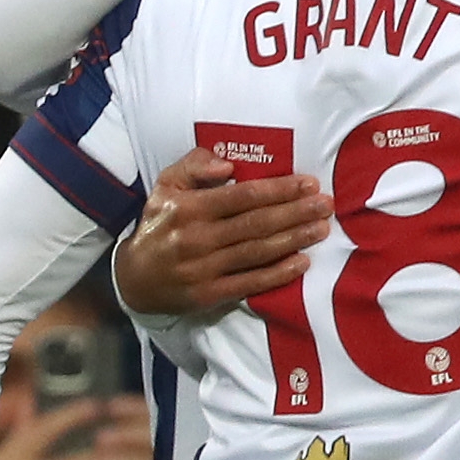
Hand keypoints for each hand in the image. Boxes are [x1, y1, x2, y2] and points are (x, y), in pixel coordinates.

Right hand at [117, 149, 331, 314]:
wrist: (134, 278)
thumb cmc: (159, 224)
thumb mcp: (167, 185)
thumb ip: (194, 165)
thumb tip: (227, 164)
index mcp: (190, 208)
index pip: (242, 196)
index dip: (278, 189)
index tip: (308, 183)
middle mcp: (198, 238)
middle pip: (256, 223)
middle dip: (295, 212)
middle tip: (326, 205)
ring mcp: (204, 269)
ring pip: (257, 252)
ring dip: (294, 239)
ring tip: (322, 229)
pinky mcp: (210, 294)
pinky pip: (250, 283)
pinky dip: (278, 274)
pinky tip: (301, 263)